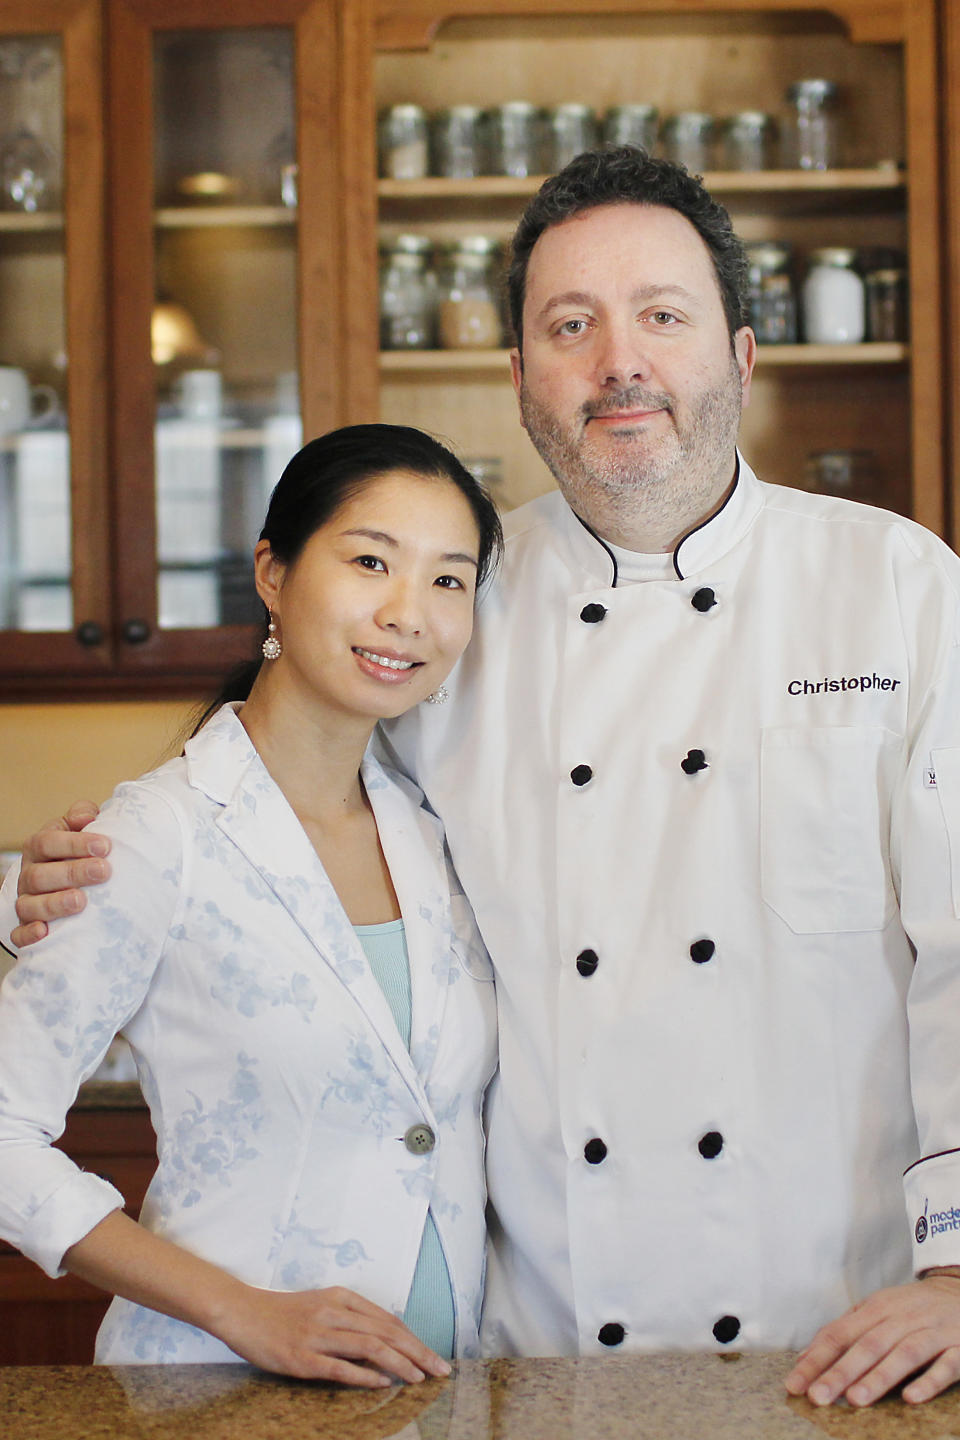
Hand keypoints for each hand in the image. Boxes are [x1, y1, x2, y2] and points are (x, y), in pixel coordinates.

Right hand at [12, 803, 110, 947]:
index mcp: (39, 848)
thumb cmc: (79, 853)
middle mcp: (29, 875)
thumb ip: (83, 816)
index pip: (48, 842)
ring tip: (81, 902)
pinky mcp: (26, 927)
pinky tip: (44, 932)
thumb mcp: (80, 830)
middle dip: (72, 873)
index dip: (75, 843)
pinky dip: (29, 935)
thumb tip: (86, 816)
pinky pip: (19, 934)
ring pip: (29, 905)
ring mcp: (27, 902)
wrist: (69, 881)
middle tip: (103, 872)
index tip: (105, 846)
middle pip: (40, 875)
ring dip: (55, 904)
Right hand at [217, 1283, 451, 1386]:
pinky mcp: (302, 1358)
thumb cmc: (283, 1312)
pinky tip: (383, 1382)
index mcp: (341, 1298)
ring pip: (369, 1347)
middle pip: (386, 1332)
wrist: (242, 1312)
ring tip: (420, 1378)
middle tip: (440, 1370)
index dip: (414, 1339)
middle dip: (417, 1352)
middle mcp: (334, 1313)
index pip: (388, 1320)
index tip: (433, 1355)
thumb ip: (350, 1318)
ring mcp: (318, 1335)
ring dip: (400, 1363)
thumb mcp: (321, 1305)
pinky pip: (339, 1366)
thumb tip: (384, 1337)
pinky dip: (365, 1374)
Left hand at [784, 1276, 959, 1406]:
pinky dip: (928, 1381)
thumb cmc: (911, 1308)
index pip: (840, 1333)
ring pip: (904, 1354)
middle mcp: (902, 1318)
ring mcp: (932, 1332)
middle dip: (840, 1372)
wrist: (959, 1291)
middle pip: (868, 1345)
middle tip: (817, 1397)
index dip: (816, 1359)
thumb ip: (845, 1332)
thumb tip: (806, 1359)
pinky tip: (911, 1397)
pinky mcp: (959, 1347)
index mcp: (876, 1309)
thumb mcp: (876, 1311)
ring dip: (879, 1377)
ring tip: (855, 1399)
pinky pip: (945, 1365)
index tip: (795, 1384)